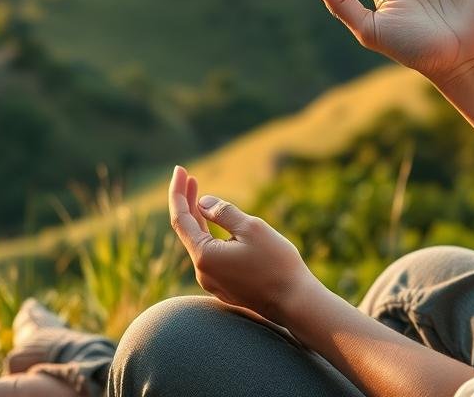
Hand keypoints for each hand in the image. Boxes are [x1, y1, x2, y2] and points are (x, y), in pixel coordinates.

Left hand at [166, 166, 316, 322]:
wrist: (296, 303)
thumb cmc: (277, 263)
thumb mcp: (251, 228)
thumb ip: (223, 212)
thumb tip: (202, 202)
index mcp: (205, 257)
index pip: (181, 219)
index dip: (178, 192)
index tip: (179, 170)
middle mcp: (203, 273)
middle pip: (187, 231)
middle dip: (187, 202)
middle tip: (188, 177)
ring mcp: (213, 283)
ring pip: (199, 244)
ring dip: (198, 219)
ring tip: (198, 196)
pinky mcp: (225, 288)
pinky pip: (211, 256)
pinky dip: (209, 236)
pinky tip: (214, 224)